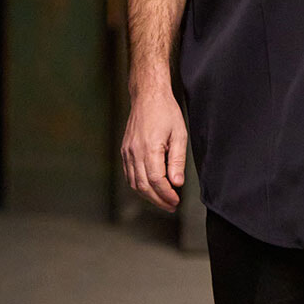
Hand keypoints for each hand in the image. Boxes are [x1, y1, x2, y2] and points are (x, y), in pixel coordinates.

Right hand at [121, 87, 187, 210]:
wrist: (148, 96)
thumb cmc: (166, 112)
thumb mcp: (179, 134)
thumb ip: (177, 160)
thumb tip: (176, 183)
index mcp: (149, 148)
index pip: (156, 180)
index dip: (166, 194)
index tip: (175, 201)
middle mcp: (134, 152)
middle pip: (143, 186)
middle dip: (158, 200)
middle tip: (171, 206)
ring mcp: (127, 152)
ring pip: (134, 183)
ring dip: (148, 195)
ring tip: (162, 200)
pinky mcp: (125, 150)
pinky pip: (129, 174)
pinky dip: (139, 185)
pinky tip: (150, 188)